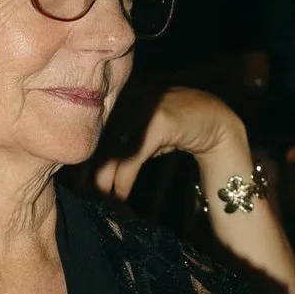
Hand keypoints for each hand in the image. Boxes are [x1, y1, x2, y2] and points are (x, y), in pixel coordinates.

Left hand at [94, 89, 245, 201]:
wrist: (218, 124)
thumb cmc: (176, 130)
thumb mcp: (143, 135)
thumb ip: (118, 144)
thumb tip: (89, 171)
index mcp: (121, 94)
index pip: (94, 128)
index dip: (83, 156)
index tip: (76, 182)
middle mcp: (130, 94)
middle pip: (99, 137)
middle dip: (90, 170)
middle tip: (84, 195)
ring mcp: (146, 105)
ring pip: (114, 148)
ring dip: (105, 179)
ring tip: (102, 199)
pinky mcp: (160, 120)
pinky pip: (134, 155)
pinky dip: (124, 178)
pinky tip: (121, 195)